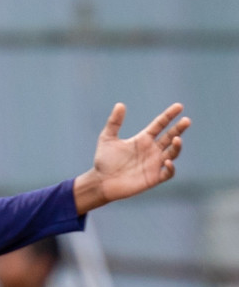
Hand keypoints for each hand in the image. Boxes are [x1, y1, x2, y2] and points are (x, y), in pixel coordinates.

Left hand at [73, 102, 188, 212]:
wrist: (100, 182)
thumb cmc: (104, 161)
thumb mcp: (107, 138)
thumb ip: (114, 122)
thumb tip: (120, 104)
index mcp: (143, 139)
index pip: (160, 125)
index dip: (169, 115)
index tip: (179, 106)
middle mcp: (151, 150)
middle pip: (170, 136)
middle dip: (179, 128)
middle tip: (186, 120)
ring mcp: (154, 164)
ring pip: (173, 153)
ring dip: (177, 146)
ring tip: (176, 139)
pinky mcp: (154, 178)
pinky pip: (168, 172)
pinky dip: (171, 167)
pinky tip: (167, 161)